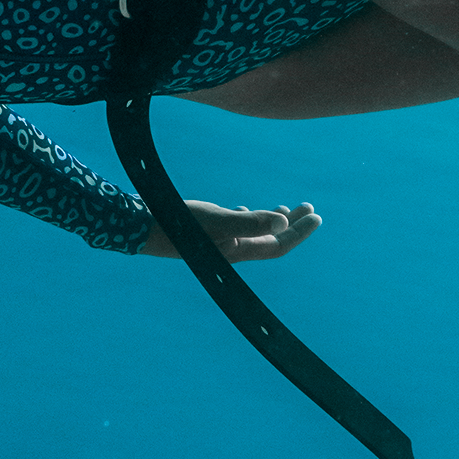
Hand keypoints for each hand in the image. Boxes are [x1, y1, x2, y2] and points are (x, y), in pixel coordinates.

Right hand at [139, 201, 320, 261]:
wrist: (142, 228)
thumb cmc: (180, 224)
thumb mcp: (218, 220)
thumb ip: (250, 221)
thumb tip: (284, 222)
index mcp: (239, 250)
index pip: (279, 244)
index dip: (300, 232)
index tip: (317, 216)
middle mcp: (232, 249)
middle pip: (271, 240)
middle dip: (293, 225)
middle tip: (310, 209)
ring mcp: (219, 241)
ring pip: (254, 233)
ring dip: (271, 220)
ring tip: (285, 208)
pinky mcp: (205, 232)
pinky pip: (235, 227)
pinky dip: (246, 217)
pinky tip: (243, 208)